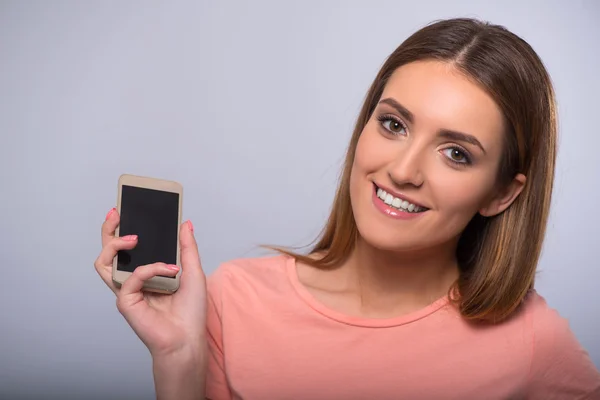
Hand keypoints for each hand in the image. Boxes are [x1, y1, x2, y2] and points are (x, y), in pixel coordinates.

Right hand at [94, 208, 206, 358]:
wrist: (188, 338)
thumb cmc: (190, 310)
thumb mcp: (193, 271)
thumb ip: (186, 247)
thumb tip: (185, 223)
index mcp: (145, 272)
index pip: (127, 247)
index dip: (120, 228)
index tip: (123, 208)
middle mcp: (132, 280)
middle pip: (108, 251)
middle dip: (107, 230)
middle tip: (116, 212)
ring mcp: (126, 290)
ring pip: (104, 263)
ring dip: (115, 245)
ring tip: (134, 237)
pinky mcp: (125, 301)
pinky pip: (131, 278)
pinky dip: (149, 270)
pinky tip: (168, 271)